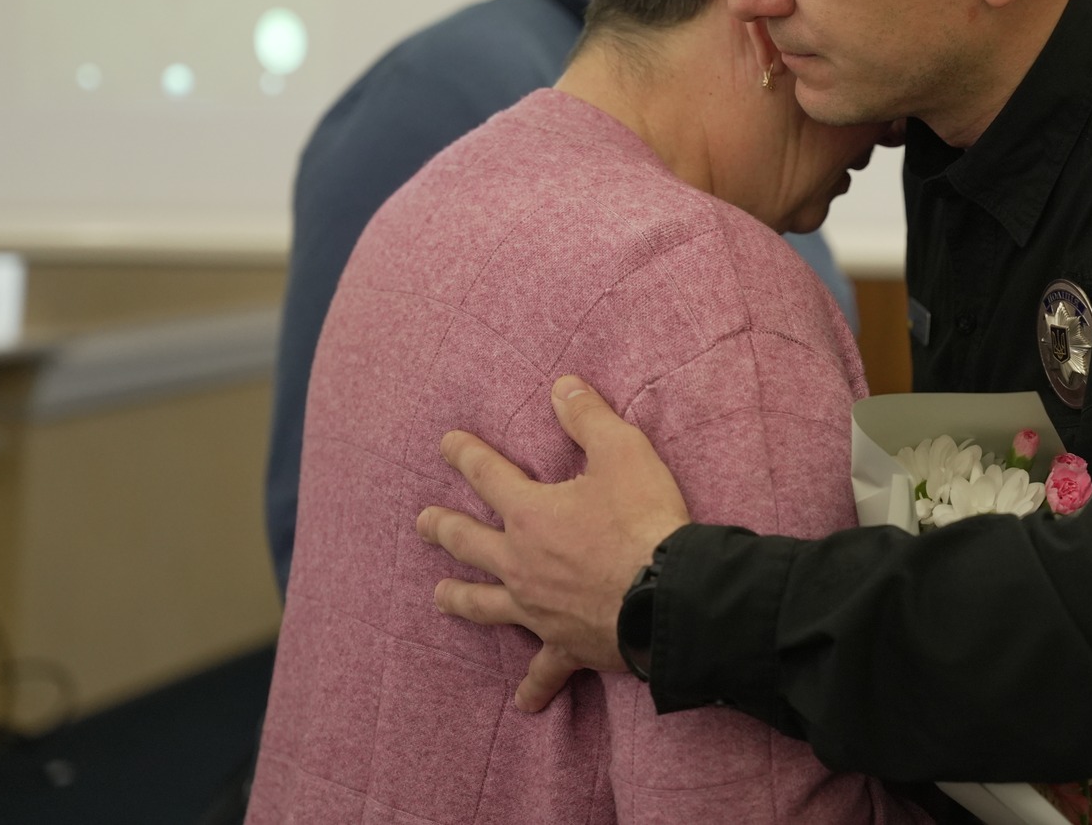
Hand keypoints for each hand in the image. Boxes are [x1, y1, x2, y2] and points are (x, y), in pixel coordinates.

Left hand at [415, 375, 688, 710]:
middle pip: (471, 543)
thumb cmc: (645, 521)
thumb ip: (588, 417)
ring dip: (460, 599)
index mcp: (531, 514)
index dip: (465, 456)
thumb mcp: (622, 452)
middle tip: (422, 522)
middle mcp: (522, 563)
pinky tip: (524, 704)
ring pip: (486, 604)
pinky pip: (544, 671)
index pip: (488, 476)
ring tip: (439, 597)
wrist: (669, 596)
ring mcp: (538, 609)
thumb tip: (562, 386)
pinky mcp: (566, 645)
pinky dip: (534, 687)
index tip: (445, 444)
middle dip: (444, 529)